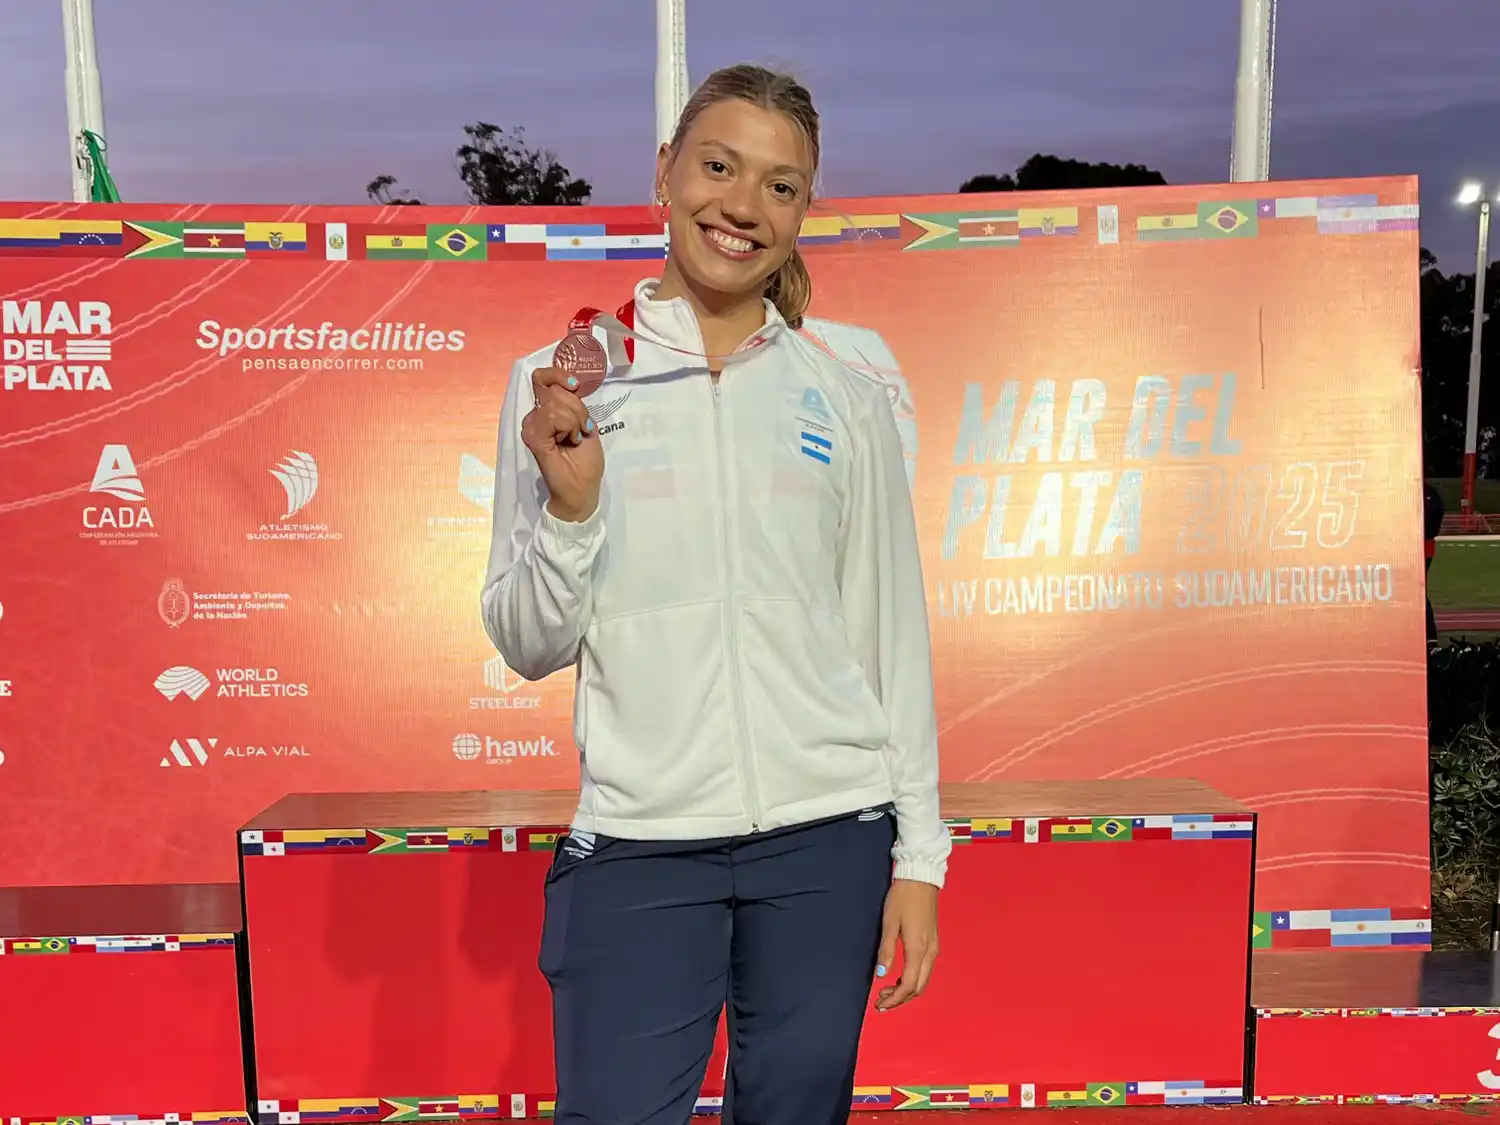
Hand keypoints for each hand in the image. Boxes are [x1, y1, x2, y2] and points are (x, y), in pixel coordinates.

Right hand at [521, 366, 603, 521]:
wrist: (581, 491)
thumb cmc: (585, 463)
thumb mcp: (587, 425)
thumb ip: (575, 405)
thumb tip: (570, 384)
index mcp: (547, 412)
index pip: (542, 379)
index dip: (557, 374)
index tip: (575, 385)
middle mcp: (536, 417)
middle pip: (553, 389)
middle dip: (577, 406)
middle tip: (582, 429)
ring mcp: (532, 427)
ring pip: (554, 403)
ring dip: (575, 419)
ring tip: (576, 438)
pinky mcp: (533, 438)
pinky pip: (552, 417)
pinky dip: (569, 426)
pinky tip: (569, 441)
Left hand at [874, 879, 938, 1011]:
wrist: (920, 879)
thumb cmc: (902, 898)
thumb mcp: (889, 923)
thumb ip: (885, 950)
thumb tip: (881, 974)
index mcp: (918, 949)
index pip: (909, 985)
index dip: (895, 999)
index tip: (880, 1004)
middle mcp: (930, 952)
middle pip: (919, 987)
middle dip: (900, 998)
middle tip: (881, 1001)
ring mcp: (934, 947)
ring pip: (923, 980)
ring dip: (906, 990)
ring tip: (887, 990)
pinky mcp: (934, 942)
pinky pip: (925, 969)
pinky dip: (913, 979)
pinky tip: (900, 976)